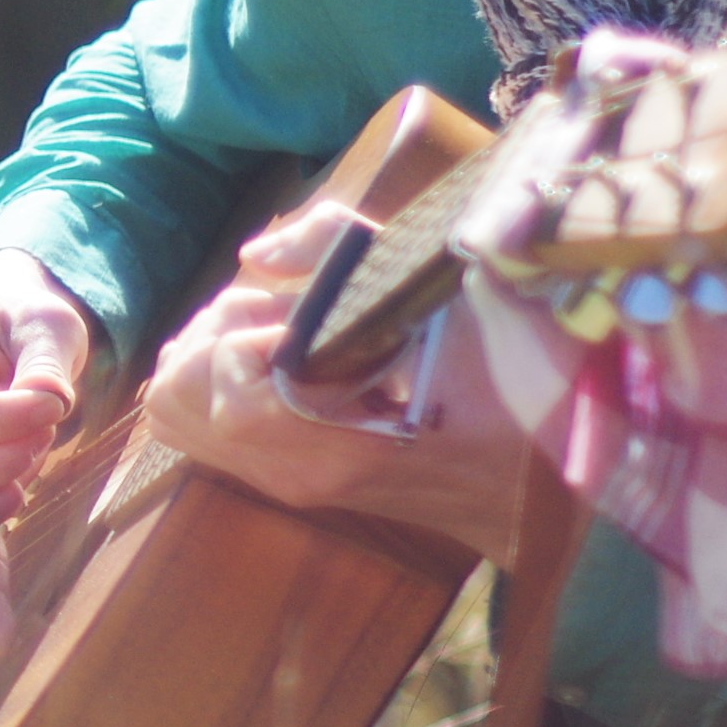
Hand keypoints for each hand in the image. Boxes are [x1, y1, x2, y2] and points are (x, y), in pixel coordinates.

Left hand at [138, 200, 526, 559]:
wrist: (549, 468)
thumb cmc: (512, 366)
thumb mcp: (441, 279)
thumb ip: (337, 245)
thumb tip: (255, 255)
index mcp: (337, 442)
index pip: (228, 395)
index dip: (245, 336)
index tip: (298, 312)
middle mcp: (296, 472)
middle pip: (176, 401)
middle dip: (212, 334)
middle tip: (274, 309)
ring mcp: (287, 482)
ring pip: (178, 417)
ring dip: (209, 356)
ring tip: (274, 328)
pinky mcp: (287, 478)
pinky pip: (205, 428)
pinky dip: (219, 379)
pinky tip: (279, 352)